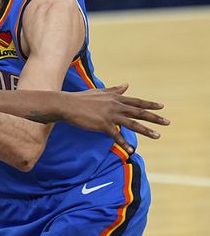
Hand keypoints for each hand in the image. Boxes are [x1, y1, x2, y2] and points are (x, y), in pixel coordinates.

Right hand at [53, 84, 167, 152]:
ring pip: (132, 124)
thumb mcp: (100, 92)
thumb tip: (126, 84)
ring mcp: (109, 115)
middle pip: (138, 112)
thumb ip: (115, 89)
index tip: (161, 107)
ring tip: (157, 136)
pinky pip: (116, 135)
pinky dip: (124, 143)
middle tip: (167, 122)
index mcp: (115, 98)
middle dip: (154, 117)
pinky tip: (131, 151)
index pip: (136, 101)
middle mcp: (115, 105)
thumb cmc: (81, 98)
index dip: (149, 104)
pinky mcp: (102, 125)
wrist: (66, 105)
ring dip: (146, 131)